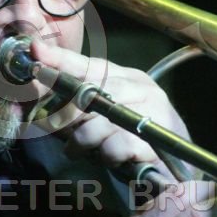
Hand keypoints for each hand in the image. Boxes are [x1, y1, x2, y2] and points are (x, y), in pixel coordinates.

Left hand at [31, 40, 189, 170]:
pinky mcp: (154, 142)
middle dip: (64, 114)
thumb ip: (81, 102)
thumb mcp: (107, 113)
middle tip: (49, 126)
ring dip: (81, 140)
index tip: (36, 50)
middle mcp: (142, 89)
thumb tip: (41, 90)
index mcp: (128, 77)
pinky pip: (115, 146)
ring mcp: (152, 114)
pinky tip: (107, 158)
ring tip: (77, 148)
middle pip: (90, 94)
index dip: (61, 59)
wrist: (180, 166)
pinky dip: (104, 155)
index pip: (89, 64)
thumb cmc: (134, 136)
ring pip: (99, 122)